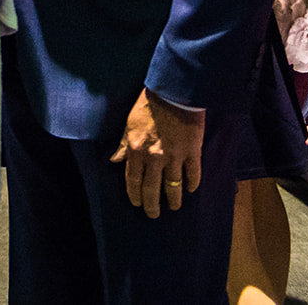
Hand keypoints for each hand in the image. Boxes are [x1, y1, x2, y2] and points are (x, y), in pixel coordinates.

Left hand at [109, 88, 204, 218]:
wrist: (174, 93)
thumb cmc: (148, 106)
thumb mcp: (129, 124)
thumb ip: (123, 145)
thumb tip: (114, 160)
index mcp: (137, 149)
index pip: (133, 179)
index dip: (134, 194)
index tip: (136, 204)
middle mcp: (155, 157)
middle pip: (152, 187)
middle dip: (152, 204)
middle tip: (154, 214)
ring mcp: (175, 156)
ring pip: (174, 185)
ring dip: (174, 199)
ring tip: (174, 207)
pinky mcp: (192, 151)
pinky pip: (193, 173)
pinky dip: (192, 183)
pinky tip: (191, 190)